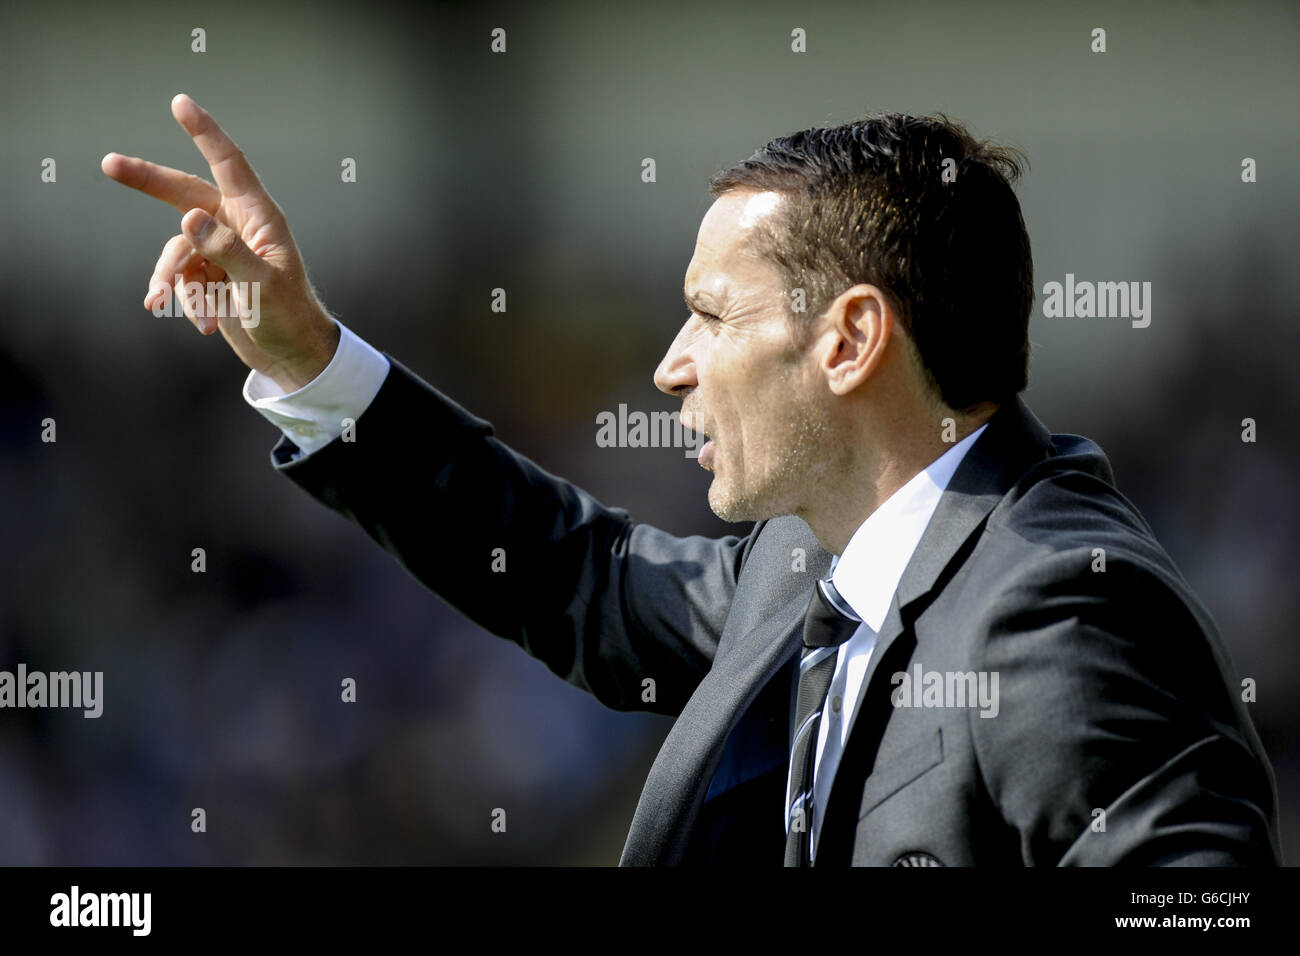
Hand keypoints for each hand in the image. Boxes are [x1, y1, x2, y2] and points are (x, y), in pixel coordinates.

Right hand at [102, 94, 340, 391]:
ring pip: (177, 250)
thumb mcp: (260, 285)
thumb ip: (226, 250)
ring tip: (184, 311)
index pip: (229, 164)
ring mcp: (220, 251)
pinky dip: (184, 300)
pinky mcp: (209, 276)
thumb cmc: (289, 315)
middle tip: (108, 163)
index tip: (179, 102)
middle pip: (183, 193)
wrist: (291, 356)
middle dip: (148, 182)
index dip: (204, 133)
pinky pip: (181, 279)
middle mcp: (238, 226)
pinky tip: (201, 325)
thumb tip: (187, 217)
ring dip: (176, 282)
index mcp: (259, 217)